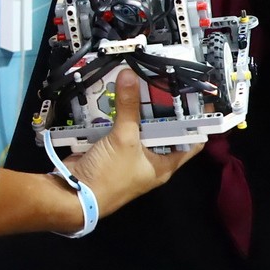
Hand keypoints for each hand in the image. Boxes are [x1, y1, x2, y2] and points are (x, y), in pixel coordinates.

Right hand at [65, 69, 199, 216]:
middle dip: (161, 105)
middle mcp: (150, 159)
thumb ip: (128, 106)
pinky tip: (118, 92)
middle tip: (164, 80)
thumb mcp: (124, 139)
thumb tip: (130, 74)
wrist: (73, 194)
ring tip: (141, 80)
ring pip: (138, 124)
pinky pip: (118, 125)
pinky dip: (117, 111)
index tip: (196, 95)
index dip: (196, 120)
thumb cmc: (109, 175)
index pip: (190, 141)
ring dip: (137, 106)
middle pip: (162, 128)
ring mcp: (130, 153)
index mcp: (164, 164)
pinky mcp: (111, 147)